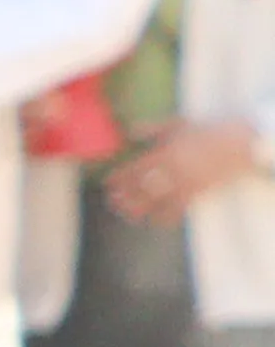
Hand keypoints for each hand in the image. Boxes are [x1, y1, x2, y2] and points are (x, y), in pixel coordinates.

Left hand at [107, 114, 258, 223]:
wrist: (238, 143)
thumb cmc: (206, 131)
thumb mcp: (177, 124)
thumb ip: (152, 128)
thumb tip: (129, 131)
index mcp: (164, 152)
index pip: (134, 168)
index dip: (119, 177)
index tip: (108, 183)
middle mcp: (172, 170)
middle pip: (141, 188)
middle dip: (125, 196)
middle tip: (112, 202)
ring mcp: (185, 183)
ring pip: (157, 202)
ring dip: (140, 210)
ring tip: (127, 215)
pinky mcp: (198, 192)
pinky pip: (178, 209)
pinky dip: (166, 217)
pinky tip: (156, 221)